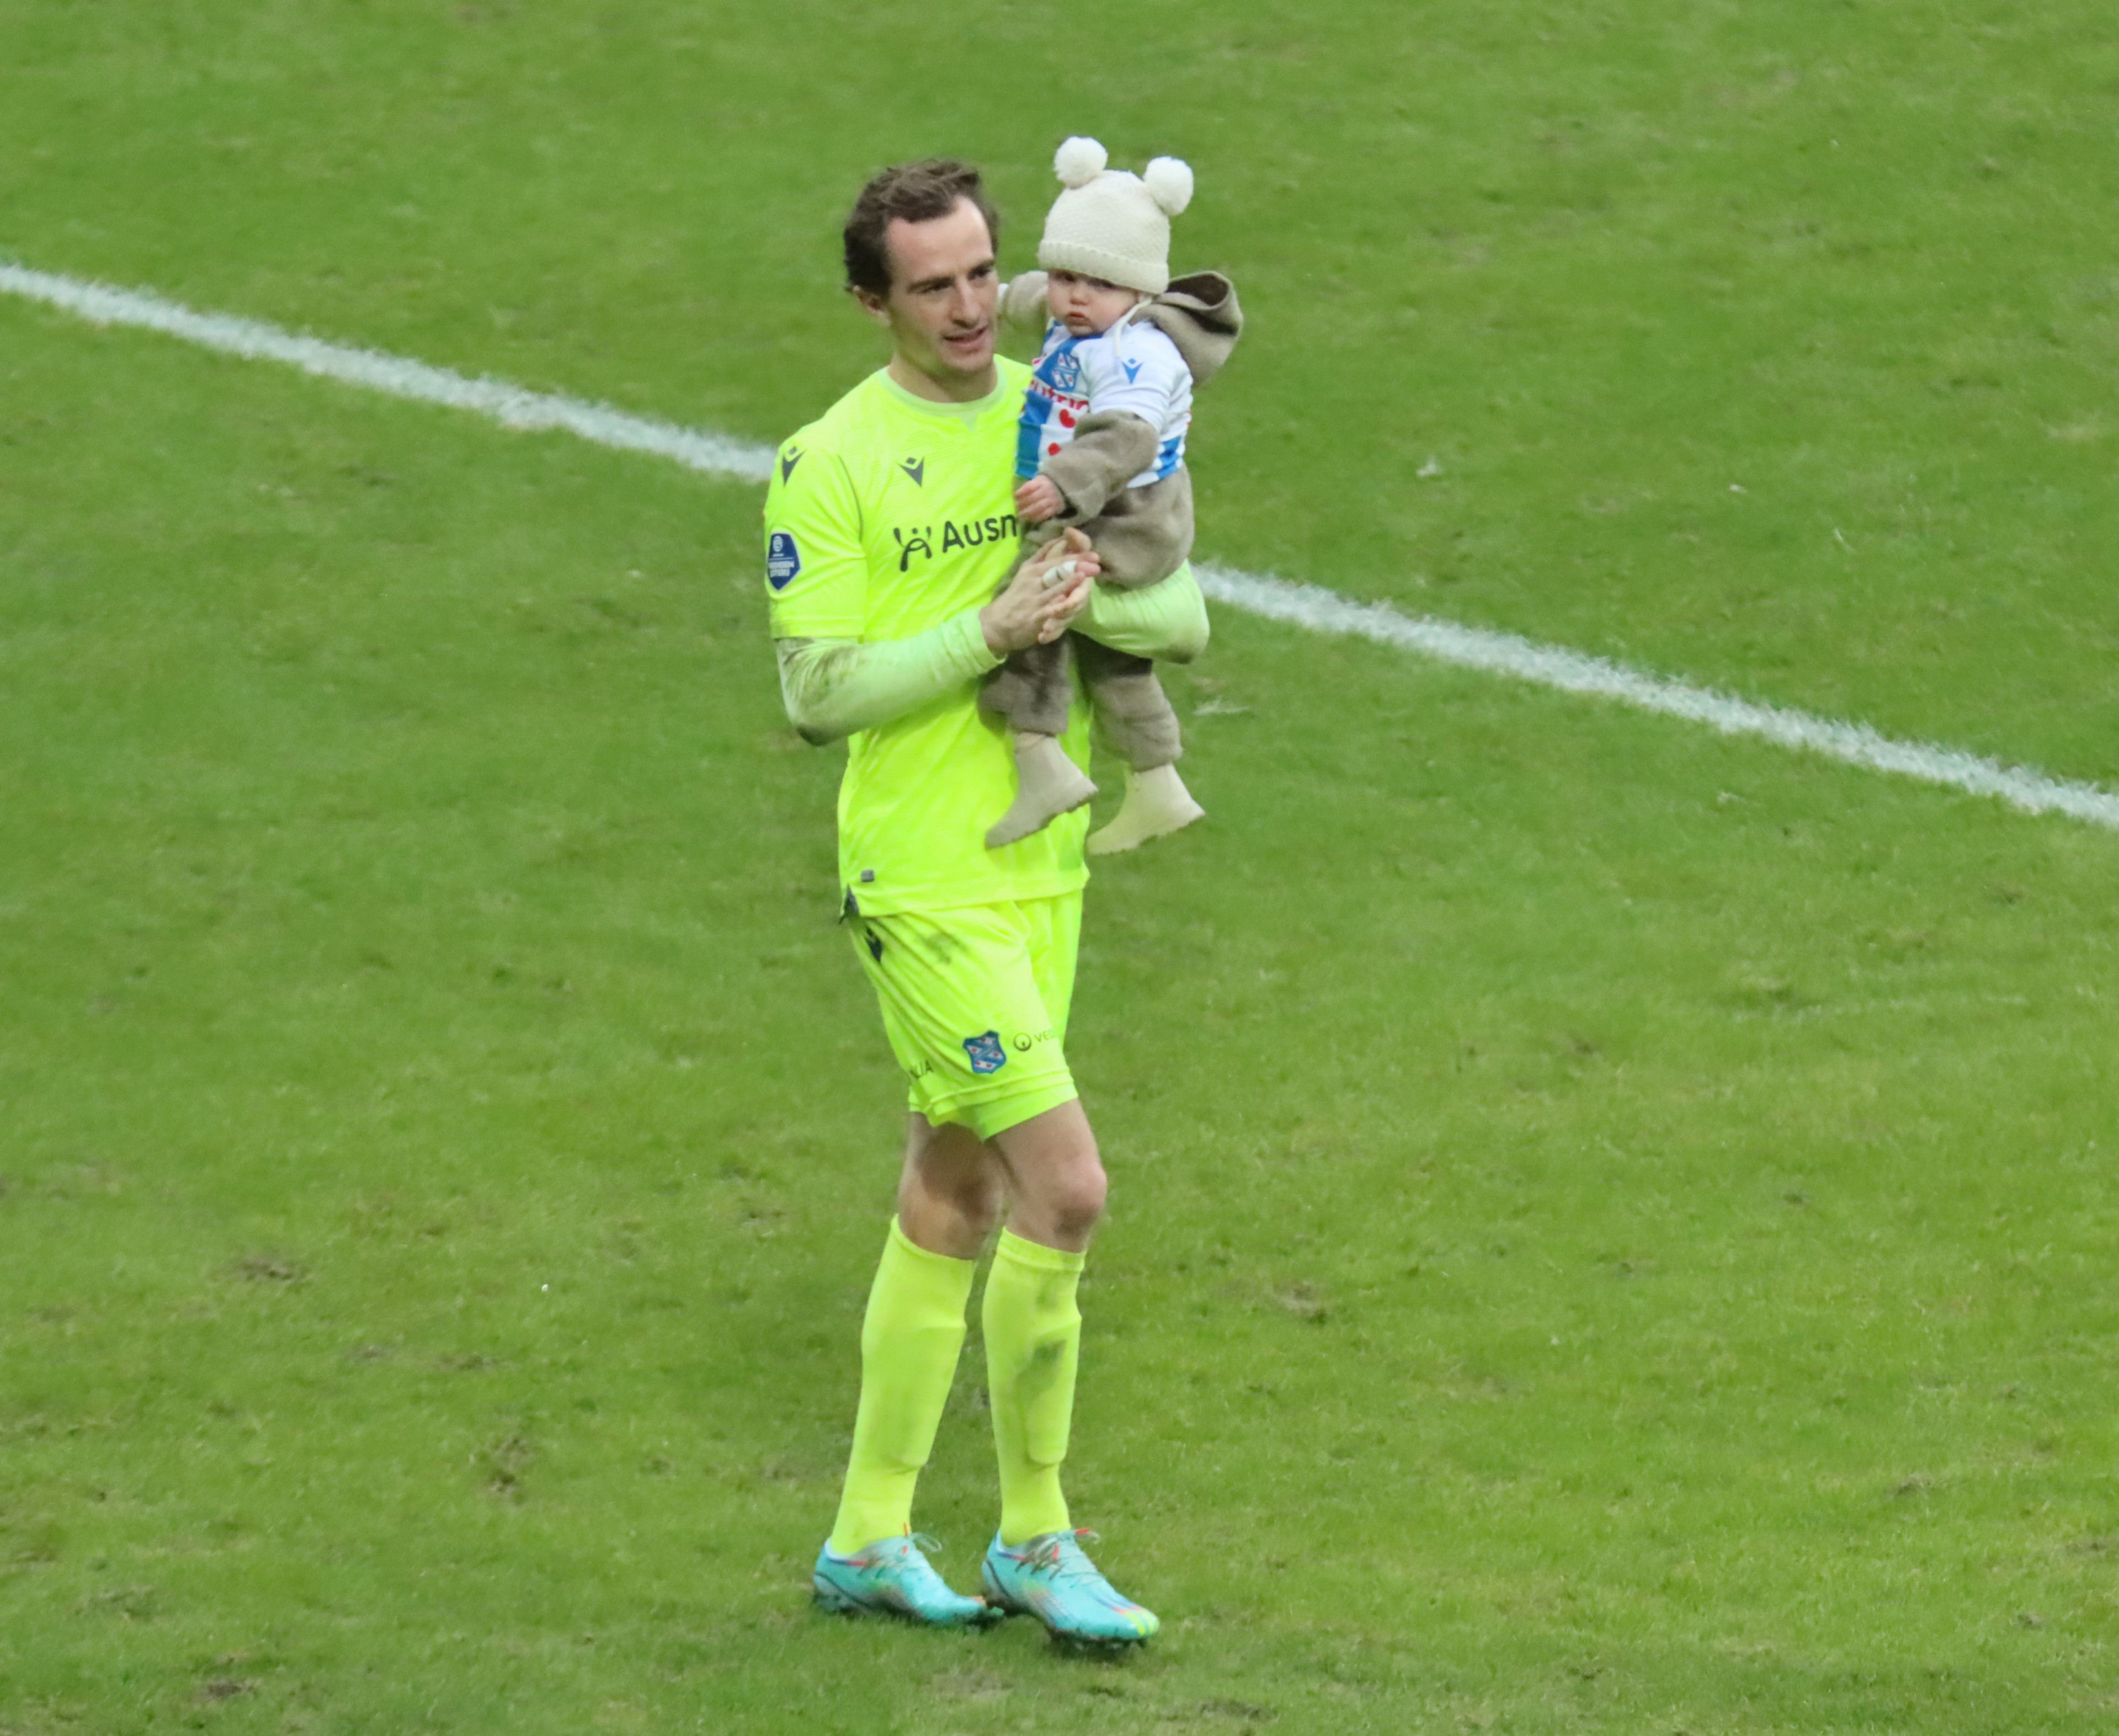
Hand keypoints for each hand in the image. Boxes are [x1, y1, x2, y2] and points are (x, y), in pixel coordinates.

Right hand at [980, 530, 1099, 654]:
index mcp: (1033, 570)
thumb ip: (1042, 555)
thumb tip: (1060, 538)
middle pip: (1057, 572)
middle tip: (1096, 563)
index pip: (1057, 560)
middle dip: (1077, 566)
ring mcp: (1035, 600)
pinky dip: (1057, 605)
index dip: (1076, 557)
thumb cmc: (1016, 596)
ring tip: (1085, 575)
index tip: (1093, 554)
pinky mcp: (1035, 618)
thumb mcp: (1025, 571)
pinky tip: (1068, 600)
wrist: (997, 623)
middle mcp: (1034, 583)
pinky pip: (1048, 610)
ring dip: (1069, 582)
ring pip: (1054, 589)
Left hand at [1014, 475, 1065, 524]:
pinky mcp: (1054, 509)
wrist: (1061, 489)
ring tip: (1021, 514)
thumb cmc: (1044, 485)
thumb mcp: (1037, 481)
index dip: (1021, 492)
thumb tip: (1016, 495)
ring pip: (1039, 507)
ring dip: (1028, 512)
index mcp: (1042, 482)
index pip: (1030, 487)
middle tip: (1016, 507)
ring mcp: (1052, 501)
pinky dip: (1036, 517)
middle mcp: (1048, 491)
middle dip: (1023, 503)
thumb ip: (1028, 486)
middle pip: (1034, 498)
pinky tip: (1029, 518)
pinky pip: (1044, 515)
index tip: (1015, 497)